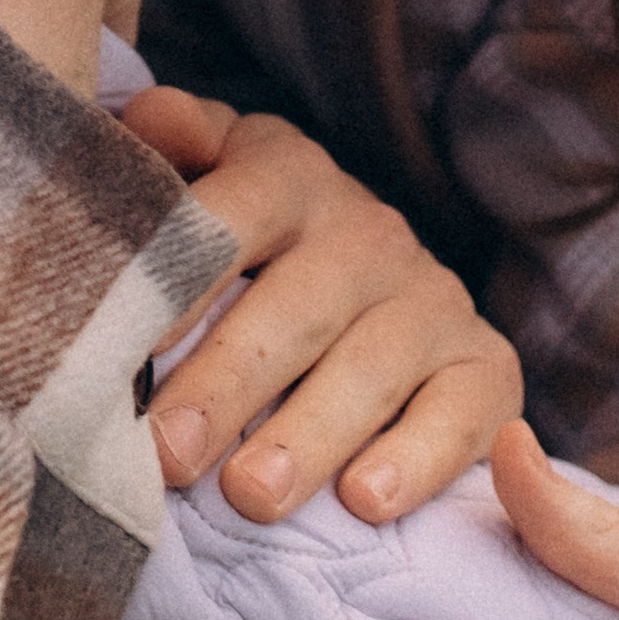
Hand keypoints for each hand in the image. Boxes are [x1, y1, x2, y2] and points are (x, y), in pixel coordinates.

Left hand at [120, 89, 518, 520]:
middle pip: (292, 310)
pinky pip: (458, 416)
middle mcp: (368, 232)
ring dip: (306, 438)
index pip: (227, 218)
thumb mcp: (211, 178)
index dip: (179, 280)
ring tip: (248, 496)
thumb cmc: (255, 241)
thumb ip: (173, 148)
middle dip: (226, 384)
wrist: (376, 276)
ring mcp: (433, 298)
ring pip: (368, 371)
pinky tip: (365, 503)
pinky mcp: (485, 366)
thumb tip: (147, 116)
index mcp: (287, 175)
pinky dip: (415, 460)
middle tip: (169, 456)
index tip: (133, 348)